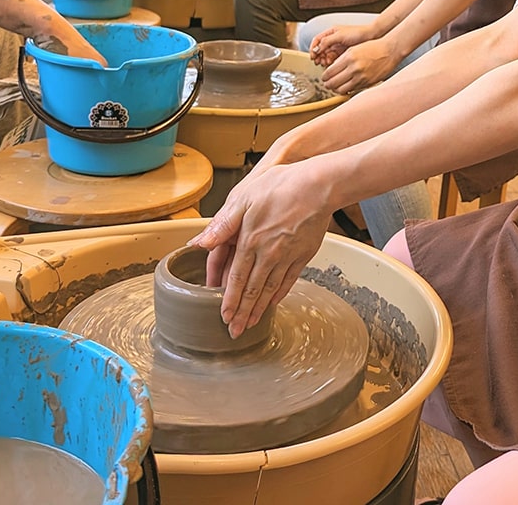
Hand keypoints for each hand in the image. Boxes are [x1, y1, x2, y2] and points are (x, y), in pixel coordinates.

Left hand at [188, 161, 332, 337]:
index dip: (229, 299)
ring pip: (270, 289)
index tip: (224, 315)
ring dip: (259, 309)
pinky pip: (289, 280)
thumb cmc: (281, 186)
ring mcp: (288, 256)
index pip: (236, 278)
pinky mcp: (304, 254)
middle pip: (252, 290)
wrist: (318, 185)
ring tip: (251, 324)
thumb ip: (223, 224)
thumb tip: (199, 243)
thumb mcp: (244, 198)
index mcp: (250, 240)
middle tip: (235, 332)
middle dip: (242, 313)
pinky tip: (273, 302)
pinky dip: (280, 294)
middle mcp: (268, 253)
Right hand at [310, 23, 374, 67]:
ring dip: (324, 60)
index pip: (317, 40)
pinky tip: (332, 64)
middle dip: (319, 56)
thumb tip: (317, 49)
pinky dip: (332, 62)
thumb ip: (327, 41)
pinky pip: (334, 59)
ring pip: (327, 55)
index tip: (313, 56)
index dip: (313, 48)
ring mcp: (339, 47)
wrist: (372, 37)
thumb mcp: (340, 36)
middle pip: (321, 49)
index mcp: (331, 32)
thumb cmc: (358, 32)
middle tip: (319, 62)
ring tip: (326, 63)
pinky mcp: (344, 54)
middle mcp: (334, 40)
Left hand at [321, 38, 401, 93]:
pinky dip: (347, 90)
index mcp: (349, 58)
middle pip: (333, 83)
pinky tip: (346, 86)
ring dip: (336, 89)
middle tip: (327, 83)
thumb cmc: (373, 47)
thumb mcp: (353, 49)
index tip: (324, 77)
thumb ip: (341, 60)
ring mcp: (361, 77)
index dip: (324, 77)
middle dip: (327, 84)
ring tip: (335, 87)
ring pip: (341, 90)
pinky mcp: (367, 83)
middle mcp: (354, 68)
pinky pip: (352, 90)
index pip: (329, 73)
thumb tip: (331, 70)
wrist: (390, 51)